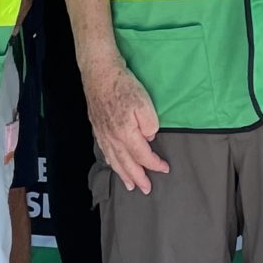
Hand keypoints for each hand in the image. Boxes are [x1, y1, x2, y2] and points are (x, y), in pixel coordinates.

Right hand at [84, 57, 168, 193]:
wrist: (99, 73)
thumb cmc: (123, 85)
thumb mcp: (144, 103)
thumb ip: (149, 124)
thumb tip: (148, 138)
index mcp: (126, 133)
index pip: (143, 156)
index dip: (155, 164)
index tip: (165, 168)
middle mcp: (113, 138)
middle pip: (126, 163)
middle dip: (138, 177)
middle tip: (146, 189)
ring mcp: (103, 134)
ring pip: (114, 160)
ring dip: (123, 174)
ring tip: (129, 185)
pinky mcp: (97, 127)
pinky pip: (104, 151)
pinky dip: (110, 161)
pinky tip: (113, 163)